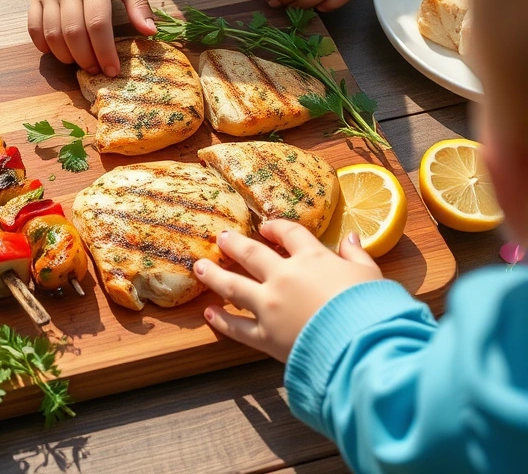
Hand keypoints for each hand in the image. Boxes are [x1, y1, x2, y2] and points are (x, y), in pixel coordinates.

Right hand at [29, 0, 155, 76]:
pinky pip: (34, 28)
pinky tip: (59, 51)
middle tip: (98, 70)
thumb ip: (139, 3)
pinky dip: (44, 45)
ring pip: (53, 35)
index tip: (113, 70)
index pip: (98, 24)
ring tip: (81, 63)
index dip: (105, 52)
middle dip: (87, 60)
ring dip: (66, 56)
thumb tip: (150, 33)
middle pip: (74, 34)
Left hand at [193, 221, 382, 361]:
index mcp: (312, 259)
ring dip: (214, 275)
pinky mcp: (265, 337)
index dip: (276, 227)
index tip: (266, 226)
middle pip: (251, 254)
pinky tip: (208, 312)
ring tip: (200, 267)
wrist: (364, 346)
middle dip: (234, 244)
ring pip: (232, 286)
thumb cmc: (373, 309)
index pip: (290, 234)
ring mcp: (270, 307)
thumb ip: (357, 255)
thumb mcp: (371, 275)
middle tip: (221, 238)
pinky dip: (220, 320)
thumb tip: (352, 238)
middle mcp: (284, 278)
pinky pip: (236, 327)